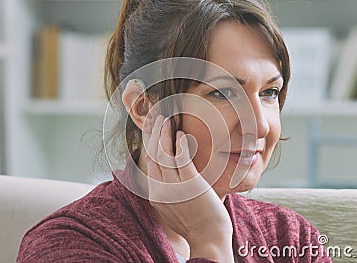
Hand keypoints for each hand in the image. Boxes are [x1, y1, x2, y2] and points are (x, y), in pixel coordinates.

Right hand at [145, 115, 233, 261]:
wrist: (209, 239)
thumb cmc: (196, 223)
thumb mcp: (173, 207)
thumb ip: (167, 190)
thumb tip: (168, 173)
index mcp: (155, 195)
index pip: (148, 162)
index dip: (149, 143)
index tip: (151, 130)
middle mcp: (160, 189)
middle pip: (152, 155)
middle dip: (153, 133)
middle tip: (156, 117)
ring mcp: (174, 187)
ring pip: (163, 154)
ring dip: (164, 134)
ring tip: (166, 119)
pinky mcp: (190, 184)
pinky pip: (181, 159)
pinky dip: (180, 144)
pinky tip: (181, 134)